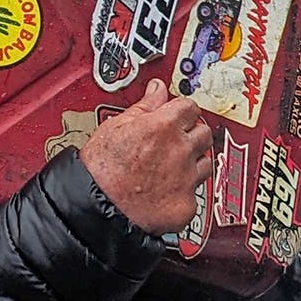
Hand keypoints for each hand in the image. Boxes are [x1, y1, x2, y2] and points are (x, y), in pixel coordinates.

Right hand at [81, 79, 212, 234]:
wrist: (95, 210)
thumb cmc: (99, 171)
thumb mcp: (115, 126)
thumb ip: (144, 106)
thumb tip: (157, 90)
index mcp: (164, 126)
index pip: (190, 107)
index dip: (182, 111)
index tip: (177, 116)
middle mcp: (180, 150)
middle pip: (203, 132)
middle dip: (192, 134)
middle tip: (175, 141)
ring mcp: (187, 178)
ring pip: (205, 162)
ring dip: (193, 162)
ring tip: (171, 168)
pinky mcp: (188, 204)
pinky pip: (196, 192)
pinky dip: (184, 192)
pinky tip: (167, 191)